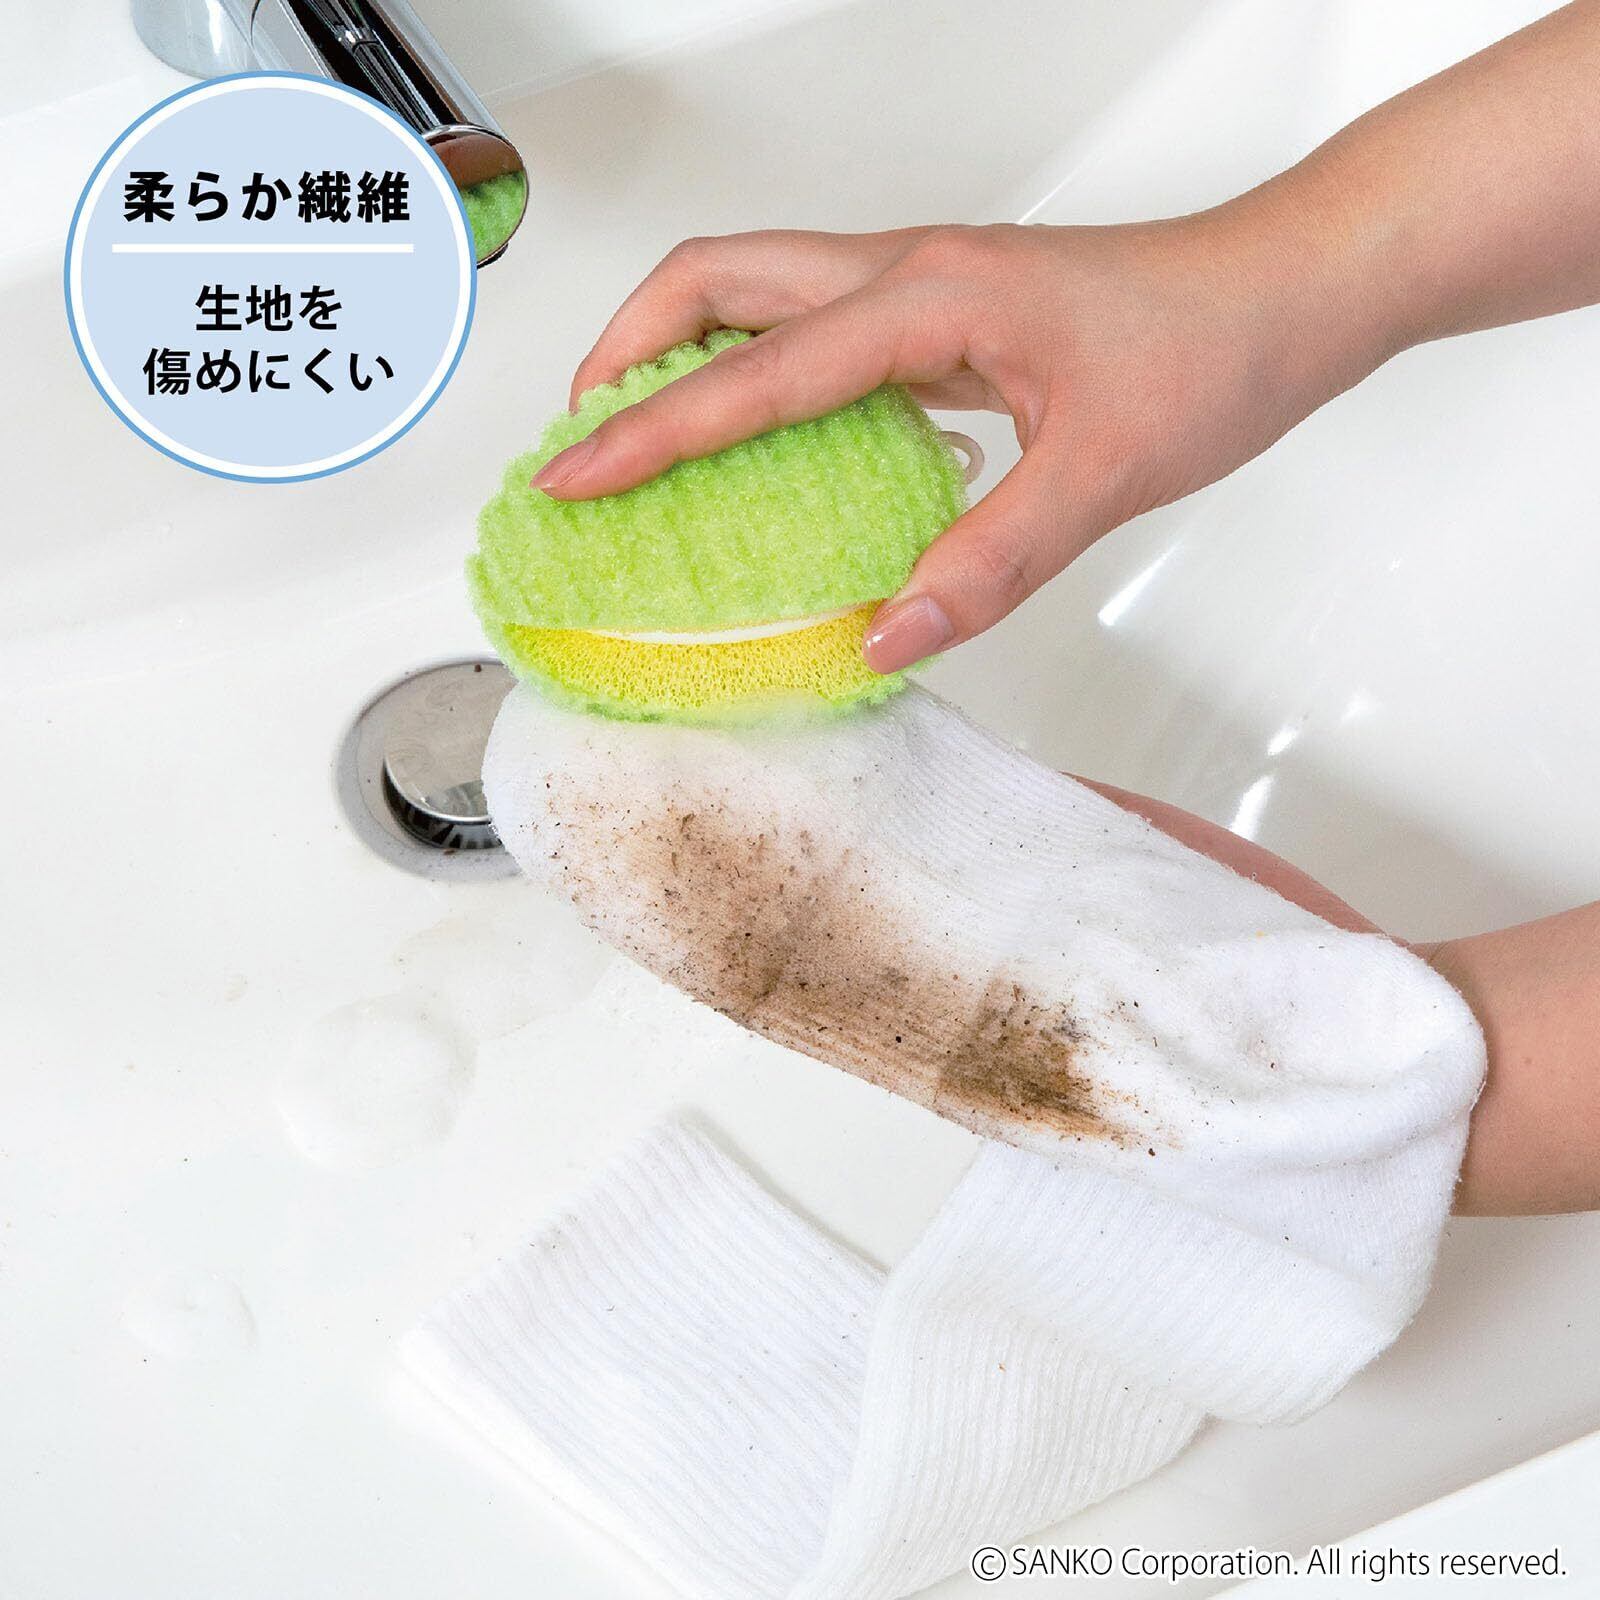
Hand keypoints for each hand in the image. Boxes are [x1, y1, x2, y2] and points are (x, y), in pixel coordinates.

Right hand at [533, 217, 1387, 670]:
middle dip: (626, 348)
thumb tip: (886, 633)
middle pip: (716, 275)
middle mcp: (907, 272)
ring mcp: (918, 286)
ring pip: (754, 288)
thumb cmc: (1211, 350)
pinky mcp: (938, 315)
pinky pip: (809, 330)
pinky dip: (750, 373)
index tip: (572, 479)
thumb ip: (988, 561)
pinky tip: (755, 447)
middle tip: (583, 440)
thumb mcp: (1102, 474)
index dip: (652, 431)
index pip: (753, 370)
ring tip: (638, 439)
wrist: (1284, 291)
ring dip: (679, 350)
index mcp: (928, 299)